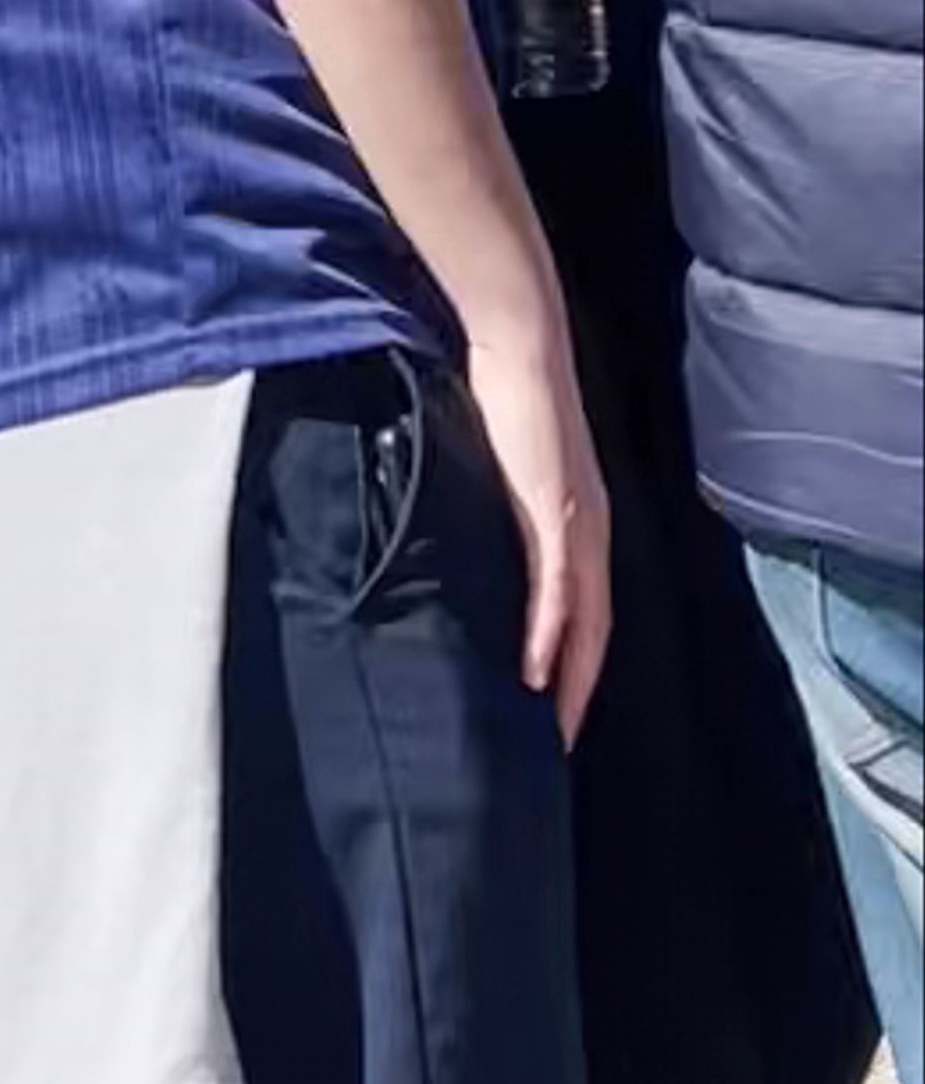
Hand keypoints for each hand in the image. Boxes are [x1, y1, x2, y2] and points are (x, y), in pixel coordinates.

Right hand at [468, 295, 611, 745]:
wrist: (520, 343)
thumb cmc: (510, 394)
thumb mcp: (516, 462)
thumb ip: (513, 501)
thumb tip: (486, 539)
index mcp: (585, 518)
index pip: (593, 609)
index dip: (583, 662)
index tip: (562, 708)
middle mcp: (592, 528)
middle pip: (598, 630)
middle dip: (582, 689)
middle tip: (559, 741)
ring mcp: (576, 522)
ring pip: (584, 621)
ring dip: (571, 677)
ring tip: (552, 724)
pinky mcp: (552, 511)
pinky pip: (555, 589)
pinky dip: (548, 635)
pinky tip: (534, 670)